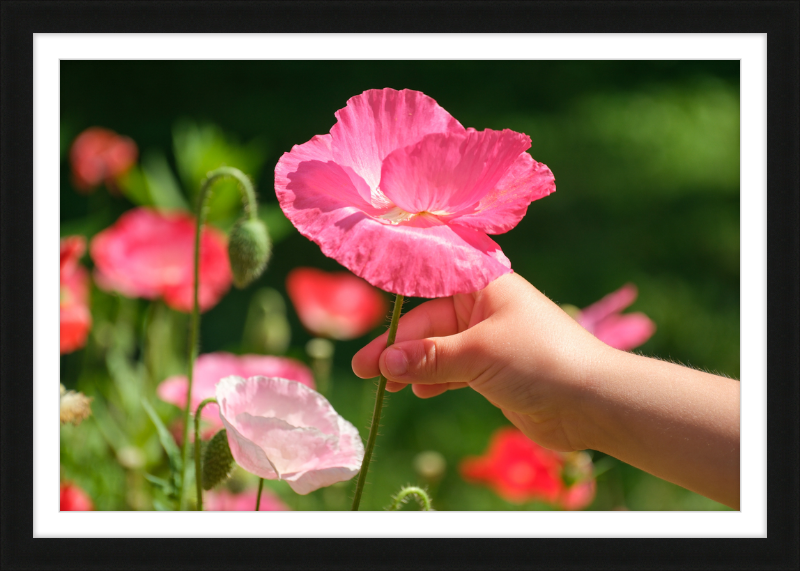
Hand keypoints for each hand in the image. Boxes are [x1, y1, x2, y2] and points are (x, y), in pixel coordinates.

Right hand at [352, 273, 608, 451]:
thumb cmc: (540, 360)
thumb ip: (428, 358)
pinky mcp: (493, 369)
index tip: (365, 323)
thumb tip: (384, 363)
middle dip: (398, 348)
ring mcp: (488, 339)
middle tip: (364, 370)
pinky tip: (418, 392)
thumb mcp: (478, 353)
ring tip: (386, 387)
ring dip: (413, 367)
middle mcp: (483, 307)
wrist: (593, 402)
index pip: (428, 285)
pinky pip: (452, 370)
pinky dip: (434, 381)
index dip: (395, 305)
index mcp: (483, 284)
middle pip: (428, 323)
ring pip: (437, 349)